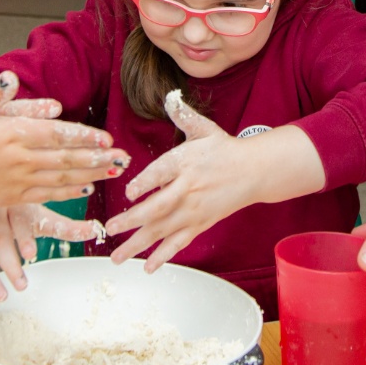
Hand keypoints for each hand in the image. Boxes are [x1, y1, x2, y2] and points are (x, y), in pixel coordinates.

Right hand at [0, 69, 127, 208]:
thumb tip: (10, 77)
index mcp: (10, 135)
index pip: (56, 135)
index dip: (84, 137)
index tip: (107, 138)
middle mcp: (19, 160)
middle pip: (66, 159)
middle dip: (98, 158)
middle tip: (124, 157)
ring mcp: (18, 181)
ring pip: (62, 178)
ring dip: (91, 174)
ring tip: (114, 171)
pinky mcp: (15, 197)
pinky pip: (49, 194)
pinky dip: (70, 192)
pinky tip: (88, 187)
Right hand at [0, 204, 105, 299]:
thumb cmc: (14, 209)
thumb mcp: (39, 215)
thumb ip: (65, 226)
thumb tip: (95, 231)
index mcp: (13, 204)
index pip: (19, 219)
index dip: (24, 237)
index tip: (32, 255)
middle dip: (8, 264)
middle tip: (21, 285)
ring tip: (1, 294)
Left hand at [103, 94, 256, 269]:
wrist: (254, 172)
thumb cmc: (224, 149)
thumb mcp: (205, 128)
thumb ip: (184, 114)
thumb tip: (169, 96)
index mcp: (185, 162)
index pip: (162, 173)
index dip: (144, 184)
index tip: (128, 194)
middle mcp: (188, 189)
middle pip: (159, 207)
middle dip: (133, 220)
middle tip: (111, 229)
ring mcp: (194, 210)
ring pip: (163, 230)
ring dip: (139, 244)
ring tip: (116, 257)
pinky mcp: (200, 224)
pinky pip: (179, 242)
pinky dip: (164, 256)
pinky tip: (146, 267)